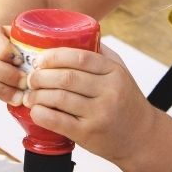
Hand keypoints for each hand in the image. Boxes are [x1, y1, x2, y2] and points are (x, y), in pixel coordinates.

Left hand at [22, 43, 159, 163]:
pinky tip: (35, 111)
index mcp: (114, 72)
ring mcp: (99, 114)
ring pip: (59, 98)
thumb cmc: (126, 102)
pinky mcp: (88, 134)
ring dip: (37, 95)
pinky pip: (58, 121)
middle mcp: (109, 92)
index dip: (55, 56)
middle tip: (30, 78)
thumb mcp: (121, 73)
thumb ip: (100, 55)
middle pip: (66, 78)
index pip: (80, 58)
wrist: (141, 137)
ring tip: (30, 95)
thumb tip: (71, 35)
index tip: (40, 60)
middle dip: (41, 76)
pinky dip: (41, 114)